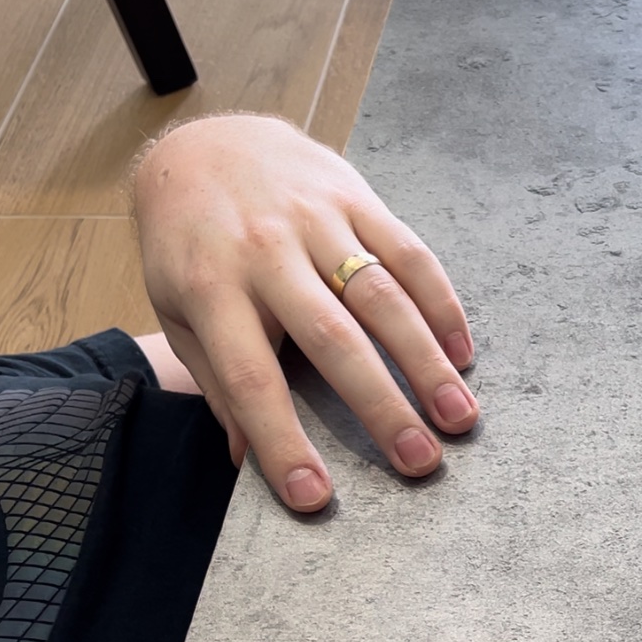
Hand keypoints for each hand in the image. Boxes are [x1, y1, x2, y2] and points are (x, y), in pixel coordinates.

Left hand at [132, 114, 479, 510]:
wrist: (205, 145)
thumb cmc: (189, 245)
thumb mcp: (178, 310)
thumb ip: (216, 381)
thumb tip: (244, 460)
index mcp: (211, 291)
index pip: (251, 379)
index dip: (282, 440)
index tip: (314, 496)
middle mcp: (266, 253)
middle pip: (332, 340)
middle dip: (380, 406)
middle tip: (420, 463)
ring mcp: (316, 221)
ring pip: (382, 296)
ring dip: (426, 361)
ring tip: (460, 417)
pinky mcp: (357, 199)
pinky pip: (409, 254)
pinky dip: (441, 305)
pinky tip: (462, 354)